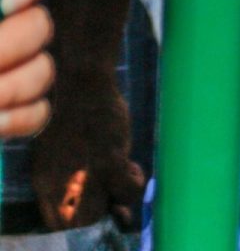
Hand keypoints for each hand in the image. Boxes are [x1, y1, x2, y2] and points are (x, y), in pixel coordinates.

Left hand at [0, 0, 52, 138]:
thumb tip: (10, 4)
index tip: (5, 3)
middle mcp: (6, 25)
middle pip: (40, 26)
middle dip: (9, 47)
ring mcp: (13, 68)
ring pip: (43, 72)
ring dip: (11, 88)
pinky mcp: (13, 111)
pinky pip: (37, 113)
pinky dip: (13, 120)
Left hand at [33, 69, 142, 230]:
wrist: (77, 82)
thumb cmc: (69, 110)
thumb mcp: (55, 150)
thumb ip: (67, 172)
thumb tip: (89, 185)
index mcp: (44, 181)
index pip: (58, 219)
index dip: (78, 213)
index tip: (94, 199)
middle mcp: (61, 184)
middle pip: (82, 219)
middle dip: (102, 205)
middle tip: (111, 186)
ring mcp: (85, 174)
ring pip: (106, 208)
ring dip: (119, 195)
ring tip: (125, 175)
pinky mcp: (109, 161)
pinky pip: (127, 188)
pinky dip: (134, 180)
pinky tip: (132, 166)